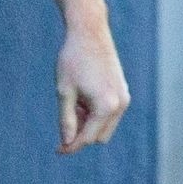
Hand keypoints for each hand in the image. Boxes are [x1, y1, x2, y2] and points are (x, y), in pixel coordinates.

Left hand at [56, 18, 129, 153]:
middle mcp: (120, 105)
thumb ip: (67, 120)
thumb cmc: (73, 60)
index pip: (87, 138)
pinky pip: (111, 113)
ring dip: (89, 123)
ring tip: (74, 102)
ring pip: (106, 126)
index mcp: (105, 106)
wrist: (89, 33)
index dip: (71, 146)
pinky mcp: (124, 91)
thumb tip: (67, 142)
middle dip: (82, 134)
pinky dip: (97, 113)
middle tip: (65, 118)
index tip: (57, 150)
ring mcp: (124, 98)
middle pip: (99, 137)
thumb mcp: (64, 91)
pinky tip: (84, 96)